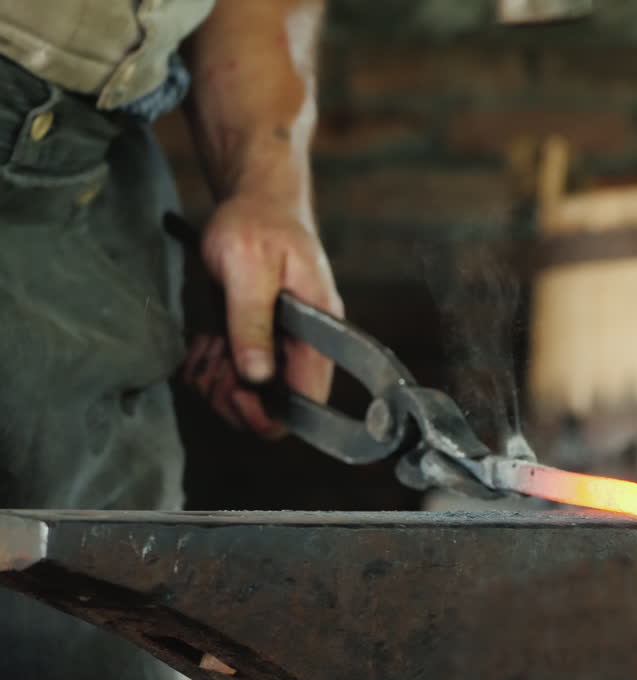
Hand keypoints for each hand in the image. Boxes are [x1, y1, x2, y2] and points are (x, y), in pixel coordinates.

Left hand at [182, 192, 342, 437]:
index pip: (310, 398)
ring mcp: (282, 345)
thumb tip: (257, 376)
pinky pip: (238, 378)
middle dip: (235, 399)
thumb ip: (253, 322)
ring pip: (254, 398)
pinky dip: (213, 371)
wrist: (256, 201)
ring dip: (219, 384)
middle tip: (212, 367)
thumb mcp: (250, 268)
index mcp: (320, 330)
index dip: (272, 411)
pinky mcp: (259, 341)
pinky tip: (206, 345)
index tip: (237, 390)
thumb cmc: (260, 225)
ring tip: (206, 350)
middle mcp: (305, 345)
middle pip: (277, 409)